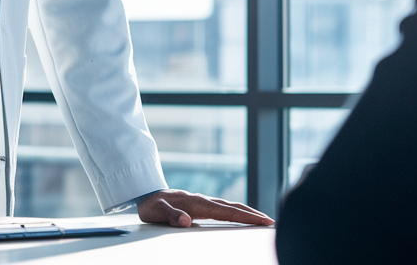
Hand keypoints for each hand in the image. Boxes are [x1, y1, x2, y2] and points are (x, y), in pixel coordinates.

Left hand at [136, 189, 273, 227]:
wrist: (145, 194)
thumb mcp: (156, 212)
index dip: (246, 217)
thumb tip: (185, 221)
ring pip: (230, 206)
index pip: (227, 212)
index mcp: (197, 203)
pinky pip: (223, 208)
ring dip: (247, 212)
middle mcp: (204, 200)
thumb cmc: (151, 205)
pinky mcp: (201, 204)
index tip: (263, 221)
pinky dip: (236, 212)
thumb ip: (170, 215)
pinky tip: (240, 216)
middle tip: (271, 222)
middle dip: (253, 214)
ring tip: (262, 219)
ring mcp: (203, 201)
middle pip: (233, 207)